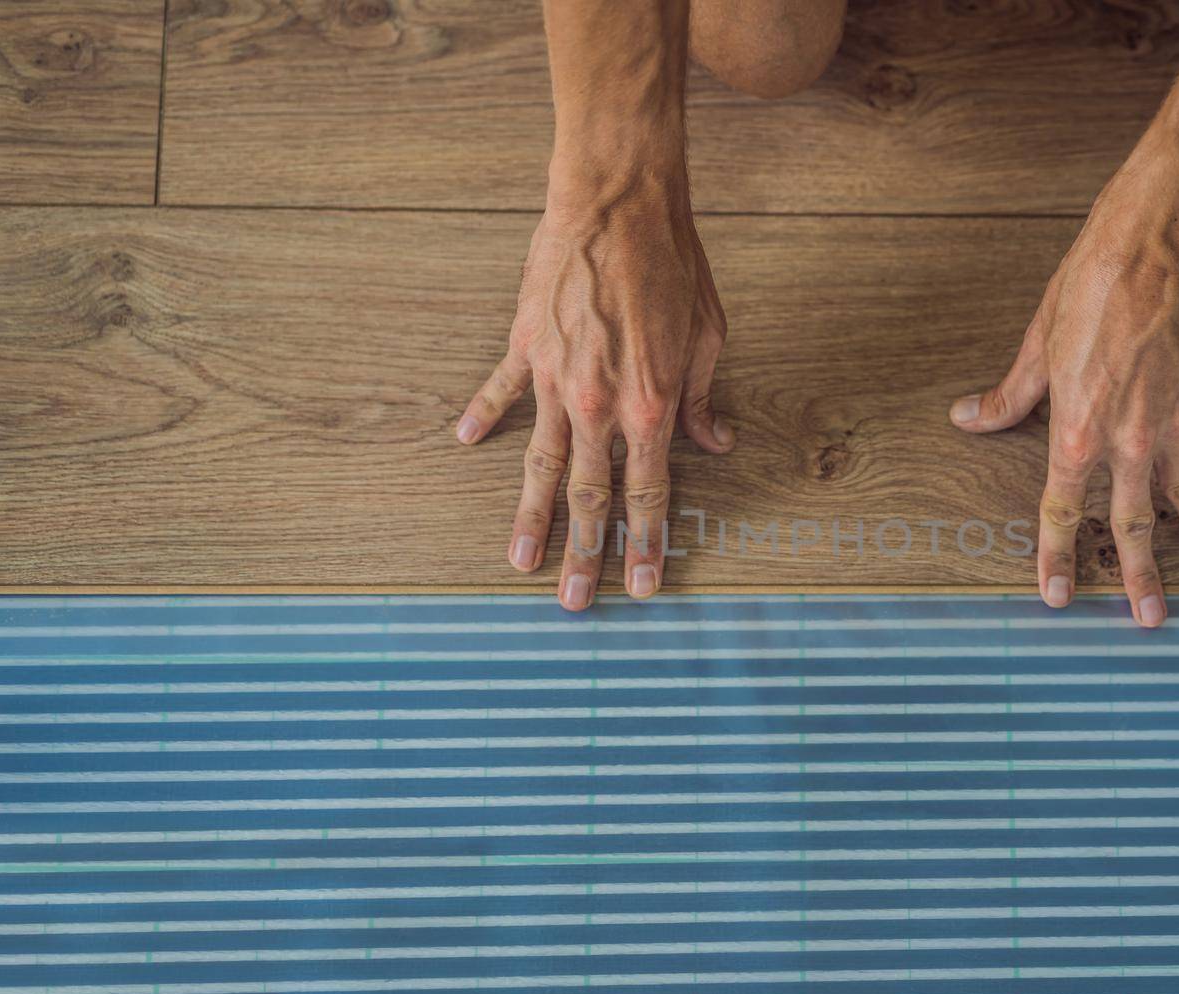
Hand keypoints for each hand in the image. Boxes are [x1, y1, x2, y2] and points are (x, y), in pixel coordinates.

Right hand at [455, 174, 732, 609]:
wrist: (617, 203)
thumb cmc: (673, 265)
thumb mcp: (707, 337)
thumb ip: (699, 400)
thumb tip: (713, 442)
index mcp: (650, 410)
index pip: (648, 497)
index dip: (646, 546)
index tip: (641, 588)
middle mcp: (599, 407)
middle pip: (588, 498)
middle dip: (582, 556)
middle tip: (571, 604)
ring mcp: (556, 381)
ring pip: (540, 464)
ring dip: (531, 518)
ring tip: (519, 562)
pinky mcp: (525, 347)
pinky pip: (502, 393)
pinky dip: (484, 416)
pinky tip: (465, 444)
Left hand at [950, 178, 1178, 626]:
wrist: (1154, 250)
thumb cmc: (1086, 292)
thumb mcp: (1035, 348)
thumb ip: (1007, 397)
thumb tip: (968, 419)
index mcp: (1075, 434)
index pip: (1059, 512)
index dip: (1054, 557)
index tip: (1058, 598)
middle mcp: (1126, 441)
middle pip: (1130, 524)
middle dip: (1141, 576)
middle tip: (1151, 620)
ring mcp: (1169, 424)